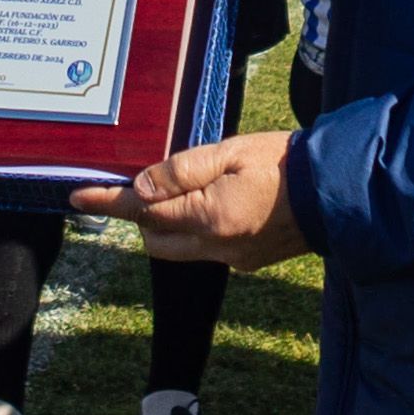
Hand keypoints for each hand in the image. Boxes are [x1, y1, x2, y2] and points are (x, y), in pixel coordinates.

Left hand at [70, 129, 309, 269]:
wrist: (337, 192)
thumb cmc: (284, 162)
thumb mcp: (231, 152)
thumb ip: (182, 170)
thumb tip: (141, 188)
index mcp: (210, 216)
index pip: (144, 211)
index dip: (108, 202)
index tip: (76, 196)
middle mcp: (217, 247)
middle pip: (155, 239)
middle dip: (143, 215)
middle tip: (147, 183)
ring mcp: (232, 259)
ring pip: (178, 248)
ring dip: (170, 223)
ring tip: (192, 188)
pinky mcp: (246, 262)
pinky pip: (206, 250)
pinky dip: (199, 229)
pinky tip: (222, 202)